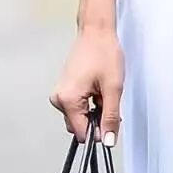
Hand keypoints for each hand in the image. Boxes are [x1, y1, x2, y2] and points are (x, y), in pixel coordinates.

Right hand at [50, 24, 123, 143]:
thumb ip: (111, 117)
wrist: (96, 32)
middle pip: (80, 126)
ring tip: (103, 90)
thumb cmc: (103, 53)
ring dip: (95, 110)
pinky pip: (78, 107)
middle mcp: (59, 99)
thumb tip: (109, 140)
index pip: (82, 133)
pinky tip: (97, 88)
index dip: (100, 131)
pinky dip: (91, 103)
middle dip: (97, 119)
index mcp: (68, 100)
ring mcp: (60, 94)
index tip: (111, 121)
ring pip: (81, 117)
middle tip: (108, 98)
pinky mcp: (65, 90)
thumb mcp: (113, 89)